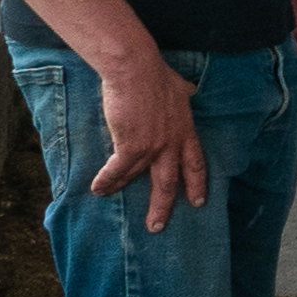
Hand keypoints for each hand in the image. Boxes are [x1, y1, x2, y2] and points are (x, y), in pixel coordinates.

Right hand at [87, 56, 205, 230]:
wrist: (136, 69)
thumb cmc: (155, 73)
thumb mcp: (179, 86)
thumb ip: (184, 94)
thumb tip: (189, 89)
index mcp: (185, 130)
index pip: (195, 163)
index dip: (196, 183)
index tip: (198, 202)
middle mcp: (171, 143)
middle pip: (170, 181)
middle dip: (163, 206)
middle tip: (157, 226)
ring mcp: (152, 147)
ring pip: (139, 177)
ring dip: (122, 188)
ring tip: (110, 196)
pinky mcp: (131, 146)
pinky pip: (117, 170)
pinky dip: (107, 180)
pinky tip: (98, 189)